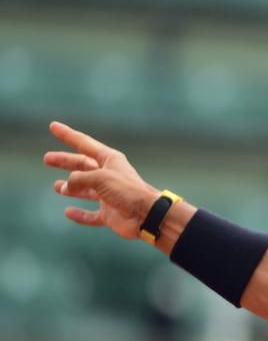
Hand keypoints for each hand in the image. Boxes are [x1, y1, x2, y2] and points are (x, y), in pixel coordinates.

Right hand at [44, 122, 159, 239]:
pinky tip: (68, 212)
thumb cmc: (127, 191)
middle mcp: (109, 176)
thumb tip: (65, 187)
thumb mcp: (99, 178)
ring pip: (86, 190)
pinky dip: (80, 214)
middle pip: (82, 166)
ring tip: (57, 187)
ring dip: (71, 188)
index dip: (68, 135)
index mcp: (110, 160)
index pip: (84, 144)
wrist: (147, 215)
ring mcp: (109, 196)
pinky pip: (91, 214)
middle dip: (65, 162)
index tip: (53, 126)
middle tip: (47, 159)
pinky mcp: (109, 214)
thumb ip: (78, 179)